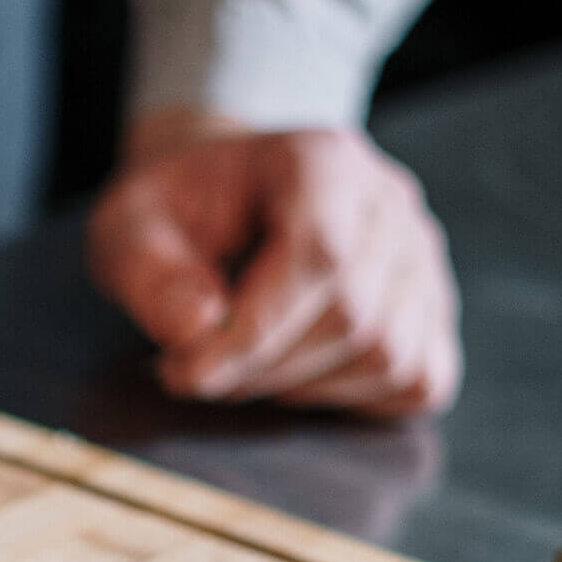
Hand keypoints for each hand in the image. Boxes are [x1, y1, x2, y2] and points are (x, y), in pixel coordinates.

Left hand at [86, 109, 461, 416]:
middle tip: (198, 372)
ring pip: (389, 356)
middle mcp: (388, 204)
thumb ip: (151, 276)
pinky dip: (354, 400)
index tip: (186, 373)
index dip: (253, 332)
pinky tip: (295, 376)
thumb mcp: (130, 228)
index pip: (318, 255)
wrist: (219, 198)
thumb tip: (198, 332)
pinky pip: (419, 377)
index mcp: (321, 161)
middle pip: (354, 315)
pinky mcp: (431, 309)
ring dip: (301, 388)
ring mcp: (420, 257)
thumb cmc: (177, 214)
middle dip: (263, 367)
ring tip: (241, 366)